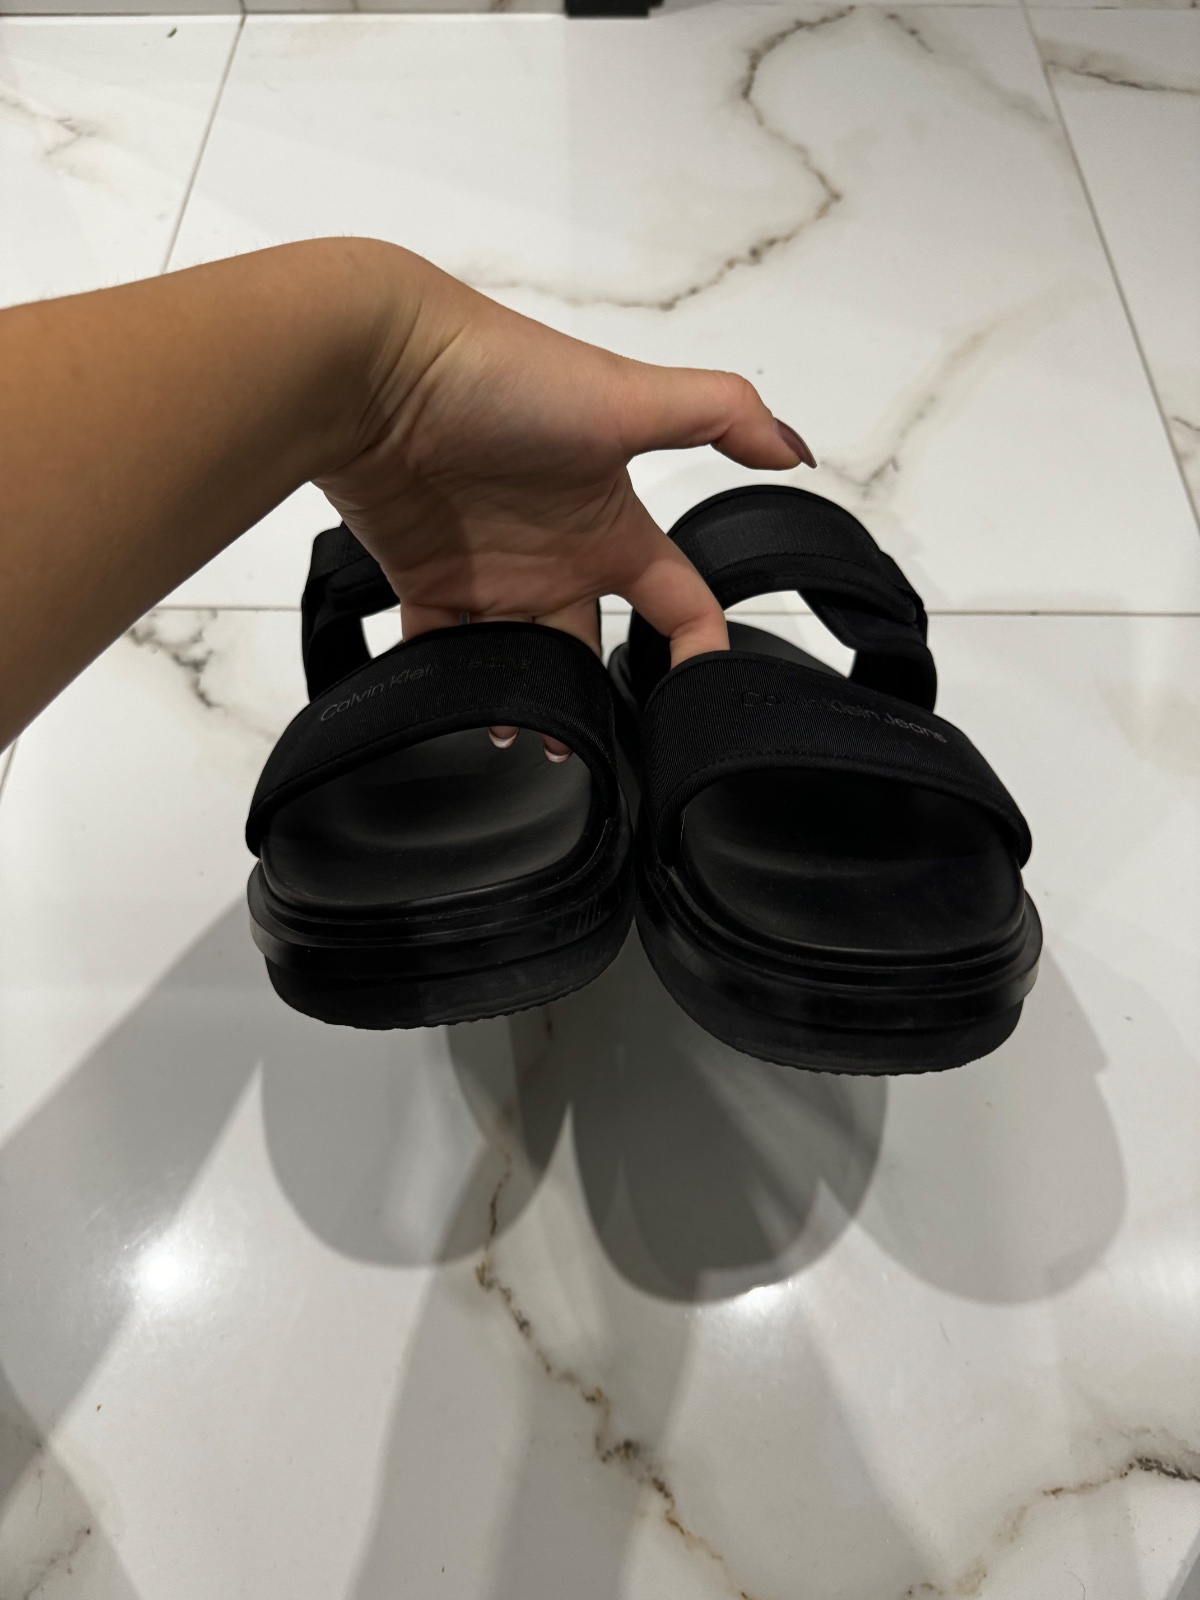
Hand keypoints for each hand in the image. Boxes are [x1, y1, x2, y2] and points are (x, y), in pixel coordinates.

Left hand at [316, 248, 813, 755]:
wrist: (379, 369)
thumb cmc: (505, 377)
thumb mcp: (628, 395)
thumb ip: (719, 416)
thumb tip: (796, 448)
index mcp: (611, 524)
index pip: (674, 597)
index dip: (698, 644)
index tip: (700, 694)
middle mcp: (557, 555)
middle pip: (590, 647)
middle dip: (598, 699)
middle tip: (600, 750)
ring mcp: (492, 572)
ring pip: (520, 660)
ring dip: (528, 703)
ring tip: (531, 744)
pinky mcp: (427, 580)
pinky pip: (443, 649)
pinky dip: (453, 682)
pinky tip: (464, 712)